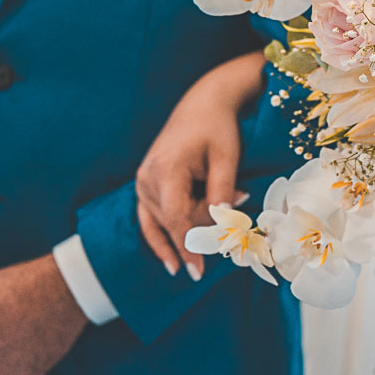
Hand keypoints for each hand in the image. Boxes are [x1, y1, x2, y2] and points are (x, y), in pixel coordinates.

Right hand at [136, 56, 260, 282]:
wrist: (203, 103)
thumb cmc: (218, 127)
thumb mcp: (227, 157)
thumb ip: (222, 191)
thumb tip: (222, 225)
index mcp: (166, 169)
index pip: (176, 218)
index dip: (189, 247)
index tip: (199, 272)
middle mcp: (147, 177)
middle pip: (171, 222)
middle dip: (199, 233)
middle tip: (231, 224)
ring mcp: (142, 181)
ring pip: (161, 222)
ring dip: (183, 236)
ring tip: (194, 265)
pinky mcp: (144, 183)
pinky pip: (149, 218)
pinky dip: (161, 237)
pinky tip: (171, 260)